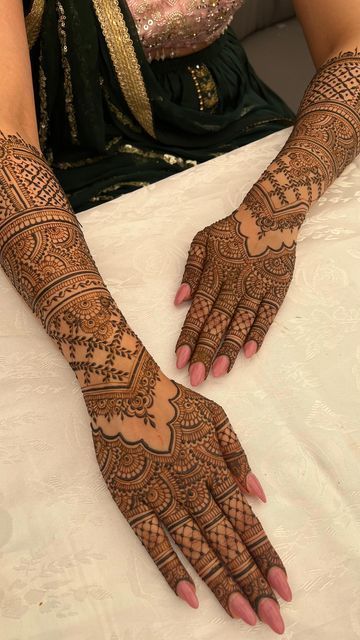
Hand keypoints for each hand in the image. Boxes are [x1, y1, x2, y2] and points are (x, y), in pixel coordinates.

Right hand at [83, 335, 291, 632]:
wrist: (124, 388)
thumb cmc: (173, 400)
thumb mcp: (216, 417)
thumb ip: (238, 456)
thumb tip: (259, 497)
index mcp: (213, 466)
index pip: (245, 521)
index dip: (265, 555)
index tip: (283, 587)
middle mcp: (191, 486)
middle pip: (225, 541)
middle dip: (250, 581)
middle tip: (270, 619)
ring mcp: (160, 495)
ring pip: (194, 546)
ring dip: (219, 582)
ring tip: (241, 614)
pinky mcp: (130, 500)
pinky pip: (152, 541)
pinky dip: (170, 568)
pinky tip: (188, 596)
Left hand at [174, 200, 297, 385]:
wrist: (270, 216)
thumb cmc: (231, 230)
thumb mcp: (202, 241)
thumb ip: (191, 271)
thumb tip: (179, 301)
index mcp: (214, 275)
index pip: (198, 312)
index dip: (188, 337)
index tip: (179, 360)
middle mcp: (234, 285)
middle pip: (217, 323)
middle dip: (205, 351)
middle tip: (196, 378)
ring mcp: (256, 288)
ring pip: (241, 323)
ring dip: (230, 348)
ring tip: (219, 372)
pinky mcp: (276, 290)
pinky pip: (267, 315)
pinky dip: (258, 333)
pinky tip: (249, 353)